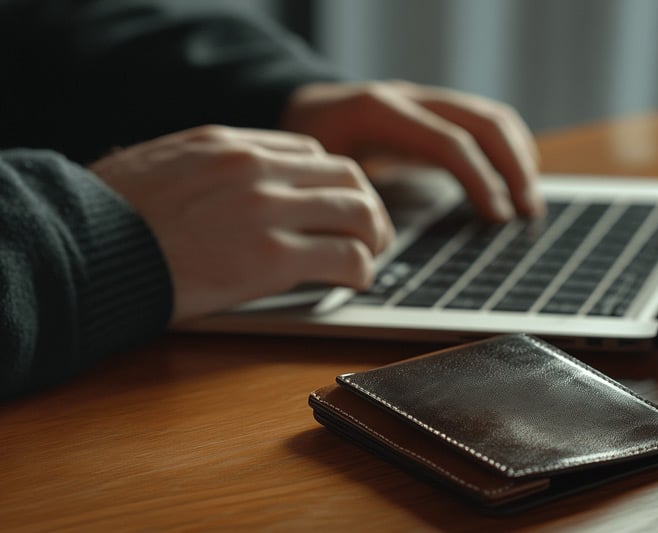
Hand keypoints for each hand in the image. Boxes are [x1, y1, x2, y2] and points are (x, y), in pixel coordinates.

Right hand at [90, 125, 392, 321]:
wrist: (87, 250)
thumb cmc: (113, 217)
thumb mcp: (163, 166)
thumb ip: (210, 168)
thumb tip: (238, 184)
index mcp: (229, 143)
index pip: (311, 152)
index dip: (333, 182)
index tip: (335, 205)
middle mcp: (256, 167)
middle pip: (347, 175)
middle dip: (367, 206)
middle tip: (369, 233)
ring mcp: (267, 209)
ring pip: (358, 212)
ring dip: (373, 237)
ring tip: (368, 258)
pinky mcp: (271, 257)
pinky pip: (344, 257)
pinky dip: (361, 270)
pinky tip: (354, 281)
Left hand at [281, 80, 542, 220]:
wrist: (299, 114)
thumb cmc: (307, 153)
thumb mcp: (320, 178)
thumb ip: (353, 205)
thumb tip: (389, 253)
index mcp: (378, 113)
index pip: (448, 143)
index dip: (480, 180)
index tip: (498, 217)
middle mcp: (409, 99)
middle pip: (482, 122)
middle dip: (513, 167)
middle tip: (527, 211)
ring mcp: (425, 102)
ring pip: (491, 117)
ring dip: (518, 157)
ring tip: (530, 202)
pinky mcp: (436, 115)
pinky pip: (484, 124)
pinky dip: (507, 150)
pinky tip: (515, 180)